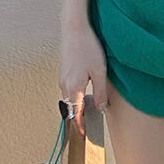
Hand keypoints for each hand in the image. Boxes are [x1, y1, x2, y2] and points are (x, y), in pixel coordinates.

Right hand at [58, 22, 109, 136]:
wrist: (74, 28)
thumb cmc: (88, 48)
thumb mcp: (99, 71)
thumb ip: (100, 92)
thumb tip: (100, 109)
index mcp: (74, 88)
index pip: (76, 114)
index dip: (80, 126)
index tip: (84, 135)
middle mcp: (65, 85)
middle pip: (71, 107)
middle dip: (79, 116)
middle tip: (88, 123)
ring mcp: (63, 78)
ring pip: (70, 97)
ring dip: (77, 104)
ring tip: (88, 108)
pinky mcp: (64, 70)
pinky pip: (69, 87)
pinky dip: (75, 93)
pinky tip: (85, 88)